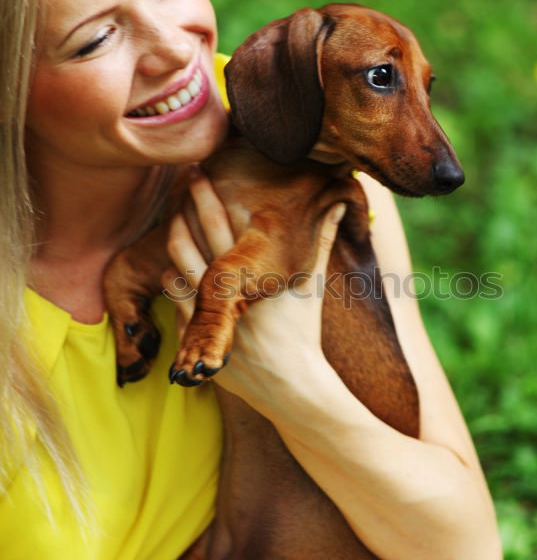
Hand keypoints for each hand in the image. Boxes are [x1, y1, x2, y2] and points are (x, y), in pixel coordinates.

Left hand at [163, 170, 346, 415]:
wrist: (291, 387)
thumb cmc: (303, 333)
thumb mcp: (313, 287)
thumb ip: (322, 242)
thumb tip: (341, 204)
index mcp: (251, 278)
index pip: (219, 227)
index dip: (203, 197)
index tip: (195, 172)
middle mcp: (225, 297)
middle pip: (186, 244)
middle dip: (178, 213)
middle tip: (179, 190)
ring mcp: (207, 318)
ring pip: (173, 272)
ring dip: (174, 248)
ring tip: (177, 227)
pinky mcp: (196, 338)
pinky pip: (174, 302)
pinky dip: (175, 283)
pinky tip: (181, 271)